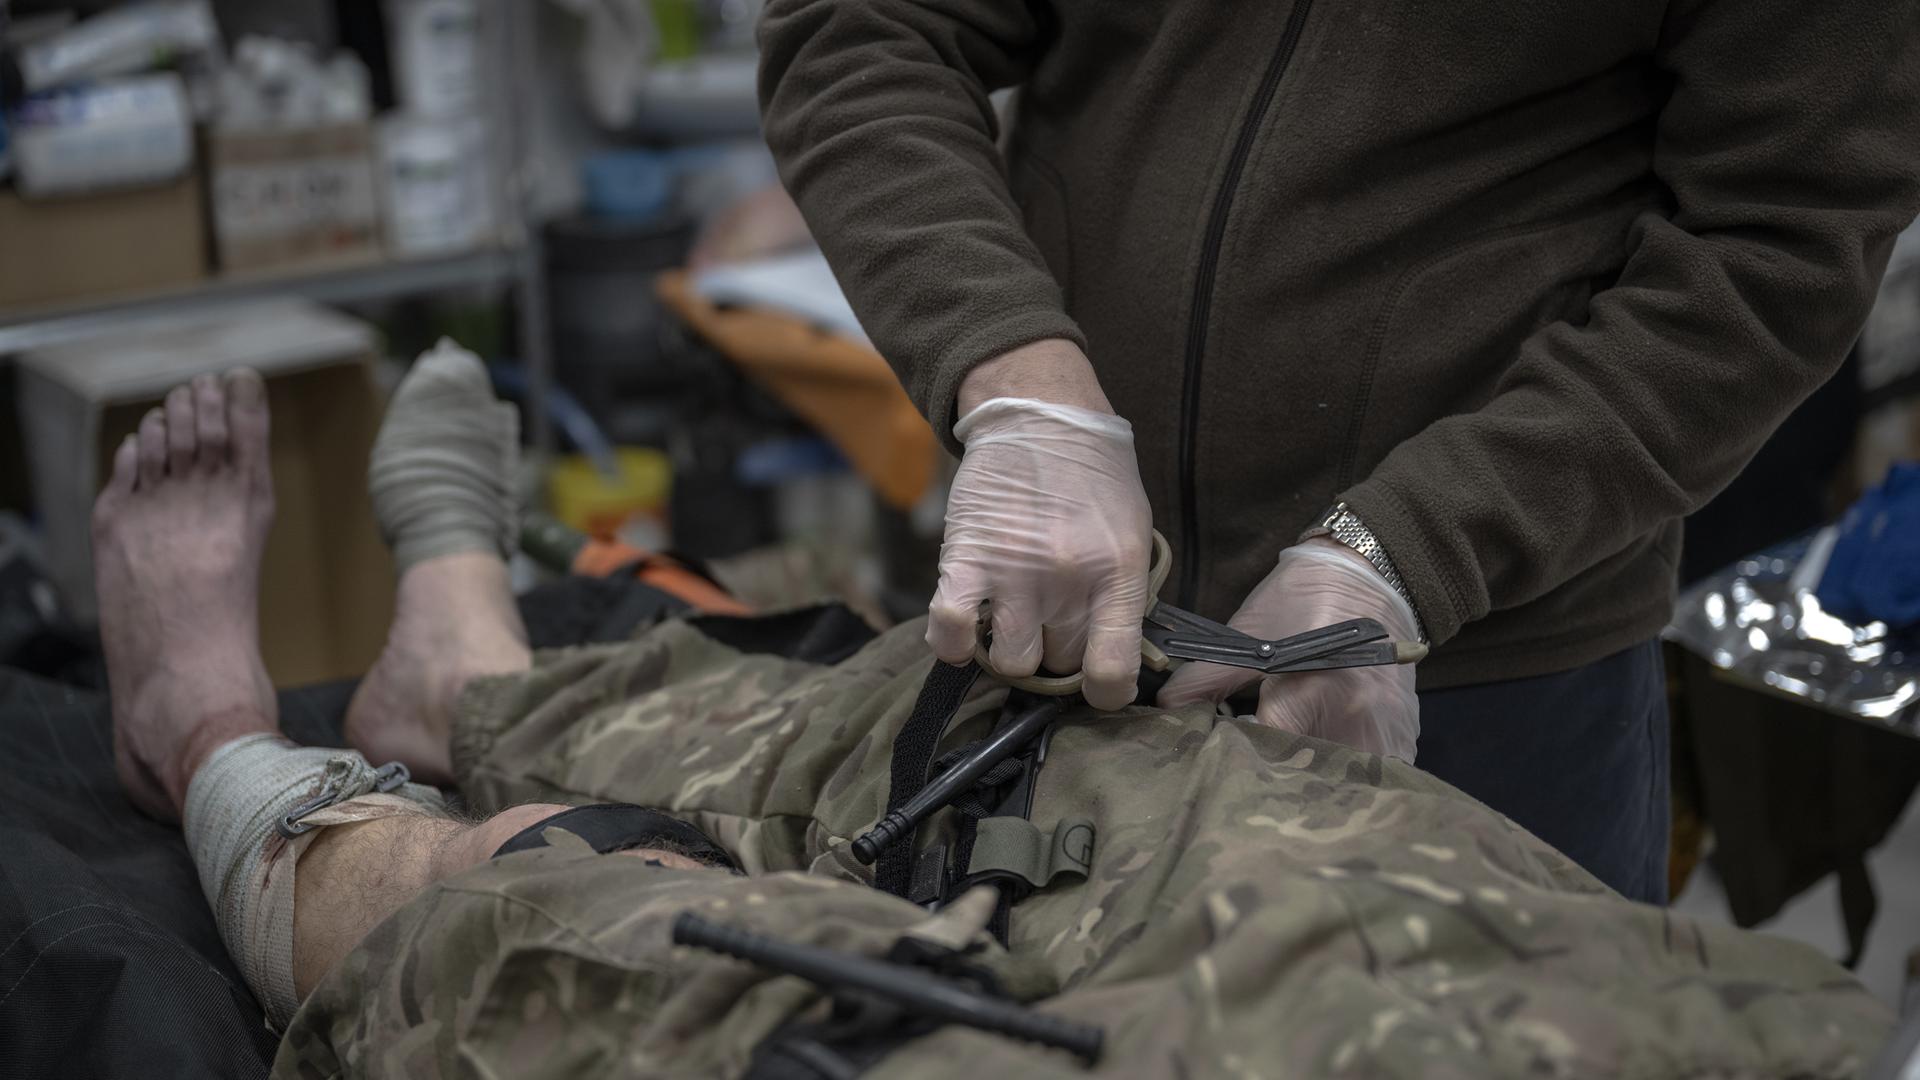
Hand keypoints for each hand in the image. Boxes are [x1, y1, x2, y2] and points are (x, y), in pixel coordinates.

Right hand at [928, 342, 1151, 708]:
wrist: (1040, 416)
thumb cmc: (1094, 478)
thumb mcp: (1134, 534)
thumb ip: (1124, 596)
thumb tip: (1114, 660)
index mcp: (1118, 573)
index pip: (1112, 671)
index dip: (1106, 693)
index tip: (1099, 684)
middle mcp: (1066, 580)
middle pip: (1059, 663)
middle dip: (1057, 652)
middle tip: (1053, 623)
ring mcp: (1013, 572)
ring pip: (1011, 661)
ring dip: (1011, 648)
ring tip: (1013, 621)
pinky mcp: (965, 560)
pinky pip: (950, 631)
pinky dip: (954, 643)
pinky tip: (966, 632)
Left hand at [1156, 539, 1421, 760]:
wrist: (1369, 576)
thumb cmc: (1300, 601)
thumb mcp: (1249, 635)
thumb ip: (1206, 678)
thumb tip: (1164, 708)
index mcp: (1310, 690)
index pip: (1270, 754)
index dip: (1245, 763)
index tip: (1231, 760)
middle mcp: (1354, 716)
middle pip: (1311, 778)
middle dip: (1283, 784)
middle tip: (1260, 776)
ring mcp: (1387, 728)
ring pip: (1349, 784)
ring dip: (1322, 787)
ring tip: (1296, 779)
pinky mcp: (1407, 733)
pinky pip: (1383, 775)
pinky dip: (1358, 779)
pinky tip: (1335, 771)